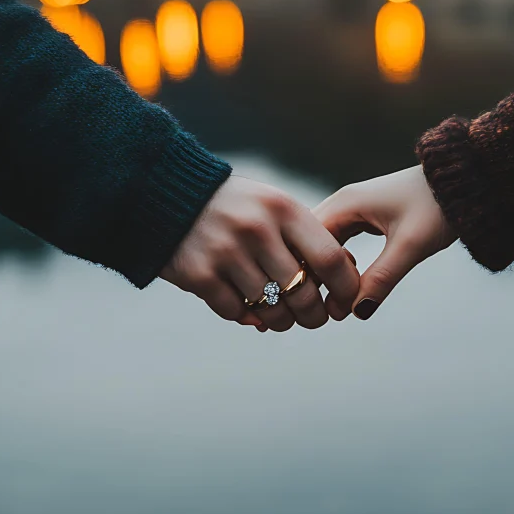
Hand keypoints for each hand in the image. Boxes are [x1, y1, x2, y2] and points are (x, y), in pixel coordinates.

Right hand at [160, 175, 359, 331]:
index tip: (344, 300)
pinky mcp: (199, 275)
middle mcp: (257, 229)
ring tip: (281, 317)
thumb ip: (306, 235)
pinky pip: (237, 312)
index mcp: (283, 209)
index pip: (331, 258)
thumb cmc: (236, 205)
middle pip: (303, 294)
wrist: (166, 193)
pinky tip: (247, 305)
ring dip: (281, 321)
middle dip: (313, 315)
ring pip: (272, 311)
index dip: (345, 287)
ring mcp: (226, 253)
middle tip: (312, 318)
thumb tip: (347, 273)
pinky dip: (246, 316)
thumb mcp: (274, 205)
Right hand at [313, 166, 456, 319]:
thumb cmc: (438, 207)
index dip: (305, 272)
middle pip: (310, 243)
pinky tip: (341, 285)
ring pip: (325, 245)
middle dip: (311, 275)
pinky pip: (340, 243)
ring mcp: (353, 208)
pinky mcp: (365, 216)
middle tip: (313, 310)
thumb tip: (357, 311)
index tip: (310, 304)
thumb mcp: (410, 246)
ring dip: (325, 271)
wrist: (465, 182)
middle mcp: (343, 202)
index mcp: (346, 202)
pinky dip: (338, 264)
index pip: (307, 240)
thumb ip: (382, 277)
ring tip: (325, 303)